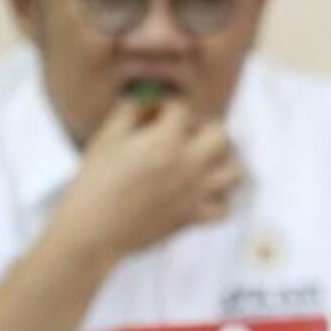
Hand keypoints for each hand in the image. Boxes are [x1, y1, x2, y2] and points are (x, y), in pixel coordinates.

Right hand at [52, 92, 243, 262]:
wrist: (95, 227)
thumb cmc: (96, 179)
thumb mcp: (108, 135)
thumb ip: (132, 110)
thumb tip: (149, 102)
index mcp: (165, 141)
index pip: (182, 109)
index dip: (167, 105)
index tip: (155, 114)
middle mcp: (189, 165)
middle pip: (220, 134)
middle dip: (205, 126)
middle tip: (187, 133)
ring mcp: (196, 194)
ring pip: (234, 172)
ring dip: (223, 160)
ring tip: (204, 159)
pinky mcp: (194, 218)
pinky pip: (225, 208)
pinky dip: (220, 199)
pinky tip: (203, 192)